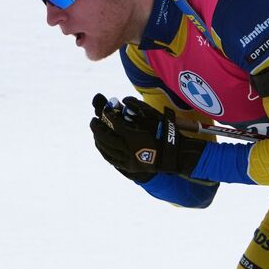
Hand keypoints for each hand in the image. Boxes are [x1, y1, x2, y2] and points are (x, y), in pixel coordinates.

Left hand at [89, 94, 205, 180]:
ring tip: (96, 132)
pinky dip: (104, 151)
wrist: (174, 156)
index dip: (108, 115)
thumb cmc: (166, 135)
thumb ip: (139, 111)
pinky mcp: (129, 167)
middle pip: (106, 137)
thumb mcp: (155, 120)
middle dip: (98, 127)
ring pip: (107, 149)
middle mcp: (128, 149)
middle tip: (94, 120)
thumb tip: (125, 102)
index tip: (105, 109)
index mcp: (134, 137)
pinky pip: (111, 159)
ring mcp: (128, 160)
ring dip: (98, 139)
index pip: (115, 124)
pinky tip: (101, 146)